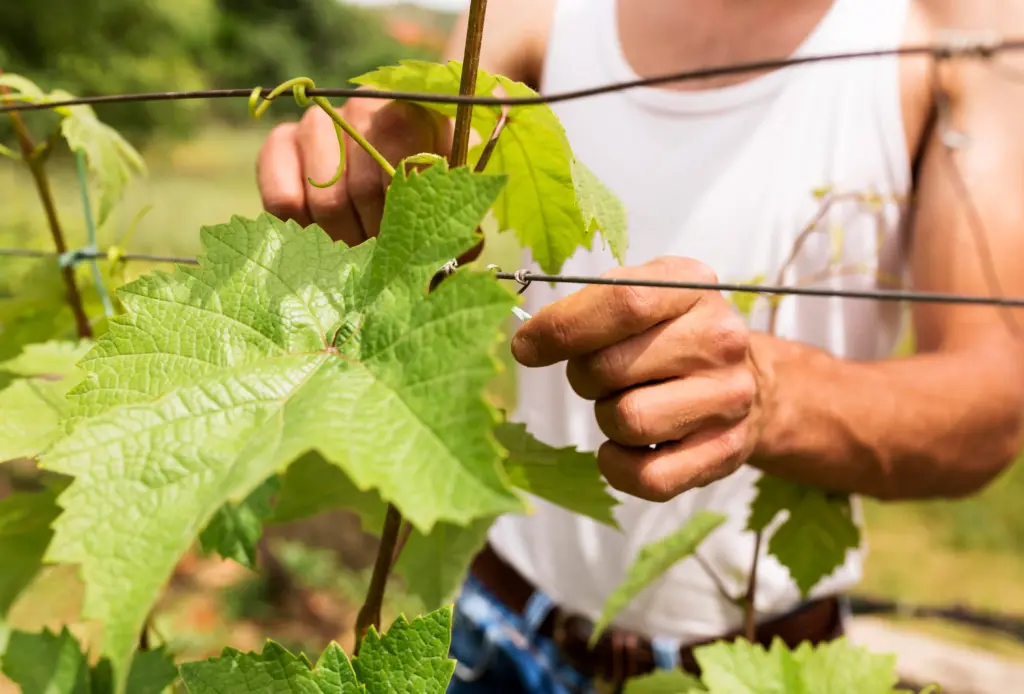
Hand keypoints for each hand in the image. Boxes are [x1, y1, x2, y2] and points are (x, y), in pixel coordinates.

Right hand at [256, 95, 450, 245]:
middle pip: (362, 190)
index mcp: (415, 111)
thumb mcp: (455, 197)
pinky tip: (322, 239)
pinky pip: (283, 198)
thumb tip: (446, 260)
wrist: (390, 155)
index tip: (409, 247)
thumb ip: (458, 221)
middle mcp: (363, 105)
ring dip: (343, 240)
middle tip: (383, 260)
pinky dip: (303, 232)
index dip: (403, 217)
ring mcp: (318, 121)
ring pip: (324, 199)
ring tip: (357, 254)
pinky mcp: (281, 142)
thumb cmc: (431, 184)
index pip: (402, 167)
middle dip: (375, 239)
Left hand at [510, 257, 762, 501]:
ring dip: (607, 418)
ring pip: (627, 421)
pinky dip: (620, 466)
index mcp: (691, 286)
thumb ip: (588, 308)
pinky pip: (648, 477)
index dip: (562, 329)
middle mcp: (719, 338)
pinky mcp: (725, 451)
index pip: (622, 302)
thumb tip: (528, 344)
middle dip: (584, 377)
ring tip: (627, 403)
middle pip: (610, 367)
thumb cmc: (671, 334)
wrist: (748, 381)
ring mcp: (728, 398)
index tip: (526, 347)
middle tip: (601, 376)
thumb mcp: (641, 297)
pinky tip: (627, 447)